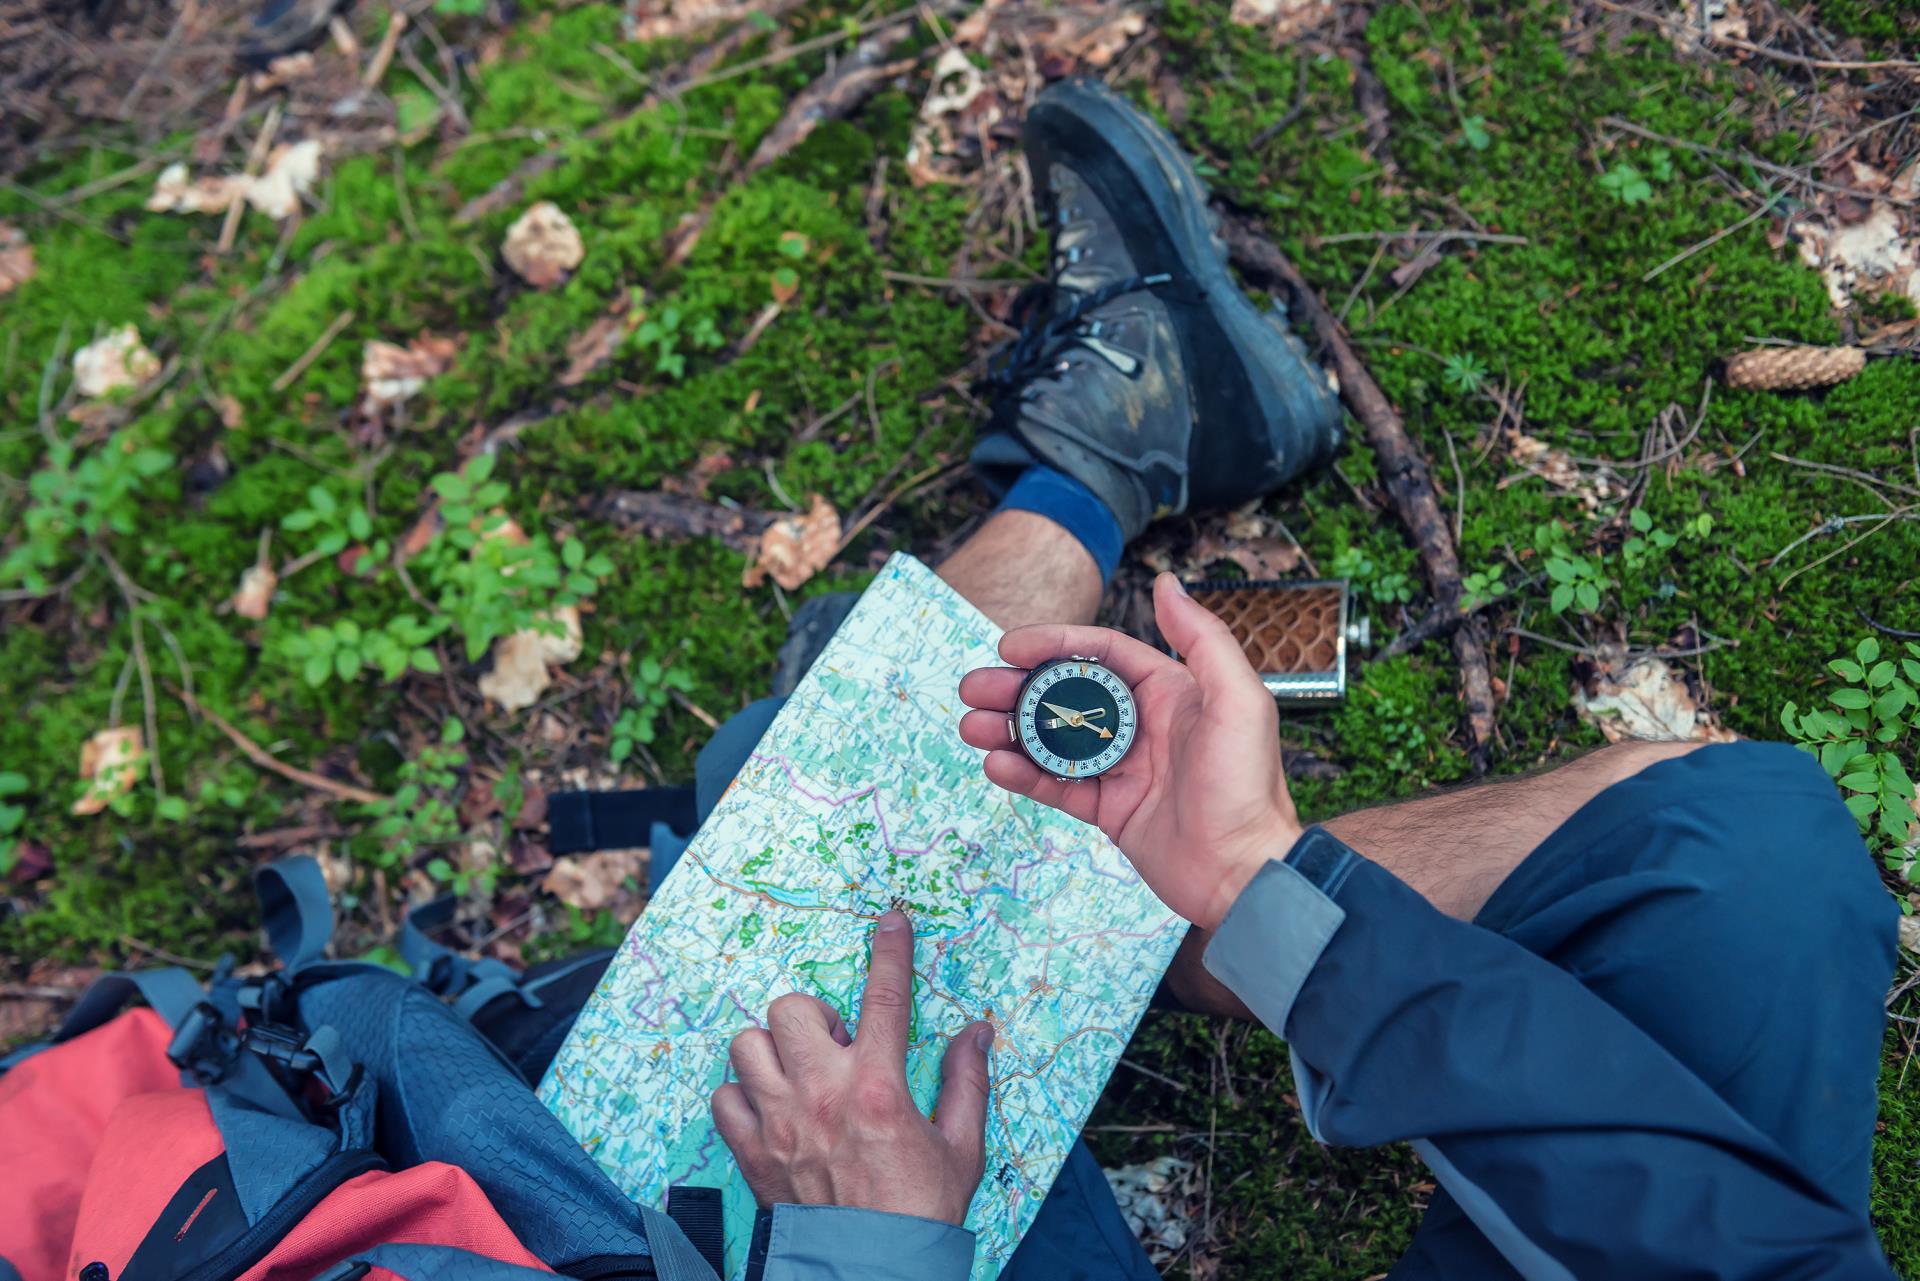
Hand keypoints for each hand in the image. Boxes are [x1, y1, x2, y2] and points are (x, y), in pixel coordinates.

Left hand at [710, 911, 994, 1225]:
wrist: (872, 1272)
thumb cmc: (920, 1212)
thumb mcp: (962, 1146)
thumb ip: (967, 1082)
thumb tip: (977, 1033)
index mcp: (879, 1087)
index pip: (885, 997)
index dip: (890, 951)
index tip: (891, 921)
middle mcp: (822, 1094)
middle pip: (792, 1009)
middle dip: (814, 1015)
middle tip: (836, 1045)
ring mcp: (779, 1122)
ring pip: (747, 1045)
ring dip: (772, 1050)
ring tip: (799, 1072)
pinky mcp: (751, 1152)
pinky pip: (723, 1097)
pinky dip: (740, 1095)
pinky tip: (769, 1106)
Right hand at [958, 573, 1302, 928]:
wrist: (1245, 873)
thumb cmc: (1247, 785)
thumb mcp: (1237, 700)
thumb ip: (1202, 639)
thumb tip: (1166, 583)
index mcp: (1169, 691)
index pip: (1100, 653)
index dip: (1053, 644)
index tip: (1009, 646)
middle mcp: (1142, 724)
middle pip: (1065, 693)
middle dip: (1016, 688)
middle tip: (973, 688)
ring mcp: (1123, 767)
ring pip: (1053, 739)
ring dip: (1010, 730)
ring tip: (972, 726)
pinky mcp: (1110, 809)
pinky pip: (1058, 785)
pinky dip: (1024, 774)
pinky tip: (997, 765)